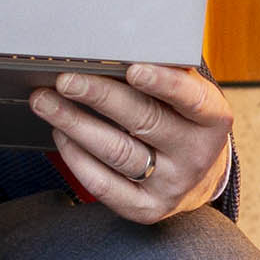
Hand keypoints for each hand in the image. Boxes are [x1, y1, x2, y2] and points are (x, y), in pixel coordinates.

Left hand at [32, 62, 236, 221]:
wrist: (200, 176)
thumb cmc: (184, 121)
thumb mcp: (189, 97)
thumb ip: (164, 76)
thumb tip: (111, 51)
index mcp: (213, 120)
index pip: (190, 99)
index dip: (163, 83)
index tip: (132, 69)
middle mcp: (196, 156)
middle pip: (144, 121)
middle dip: (99, 97)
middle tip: (65, 80)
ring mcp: (172, 186)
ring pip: (117, 152)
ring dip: (75, 124)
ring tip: (46, 102)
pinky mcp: (147, 208)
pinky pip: (105, 185)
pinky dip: (77, 158)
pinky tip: (61, 135)